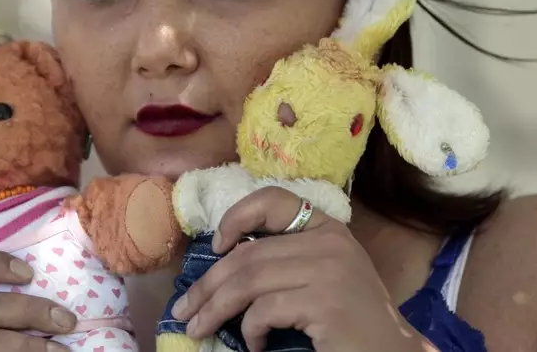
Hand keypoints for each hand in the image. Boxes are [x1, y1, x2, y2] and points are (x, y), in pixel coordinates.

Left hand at [170, 186, 424, 351]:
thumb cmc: (352, 321)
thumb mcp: (321, 277)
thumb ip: (286, 261)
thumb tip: (223, 263)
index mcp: (327, 228)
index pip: (275, 200)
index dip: (237, 216)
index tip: (216, 245)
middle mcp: (329, 242)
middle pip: (249, 255)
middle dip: (208, 284)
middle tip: (183, 308)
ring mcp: (329, 271)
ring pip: (249, 282)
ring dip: (214, 309)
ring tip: (197, 328)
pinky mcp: (325, 303)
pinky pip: (265, 311)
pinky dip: (250, 330)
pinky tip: (254, 344)